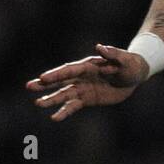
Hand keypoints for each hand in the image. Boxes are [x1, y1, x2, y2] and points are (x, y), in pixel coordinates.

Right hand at [26, 44, 149, 120]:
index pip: (69, 70)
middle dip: (45, 84)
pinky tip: (54, 117)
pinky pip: (73, 106)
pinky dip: (64, 111)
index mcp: (87, 65)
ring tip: (38, 103)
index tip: (43, 78)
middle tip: (29, 86)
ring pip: (63, 94)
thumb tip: (99, 46)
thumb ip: (112, 54)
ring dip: (51, 99)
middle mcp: (81, 77)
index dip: (56, 74)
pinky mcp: (86, 99)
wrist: (134, 76)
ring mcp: (82, 88)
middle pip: (60, 80)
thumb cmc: (130, 64)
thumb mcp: (124, 59)